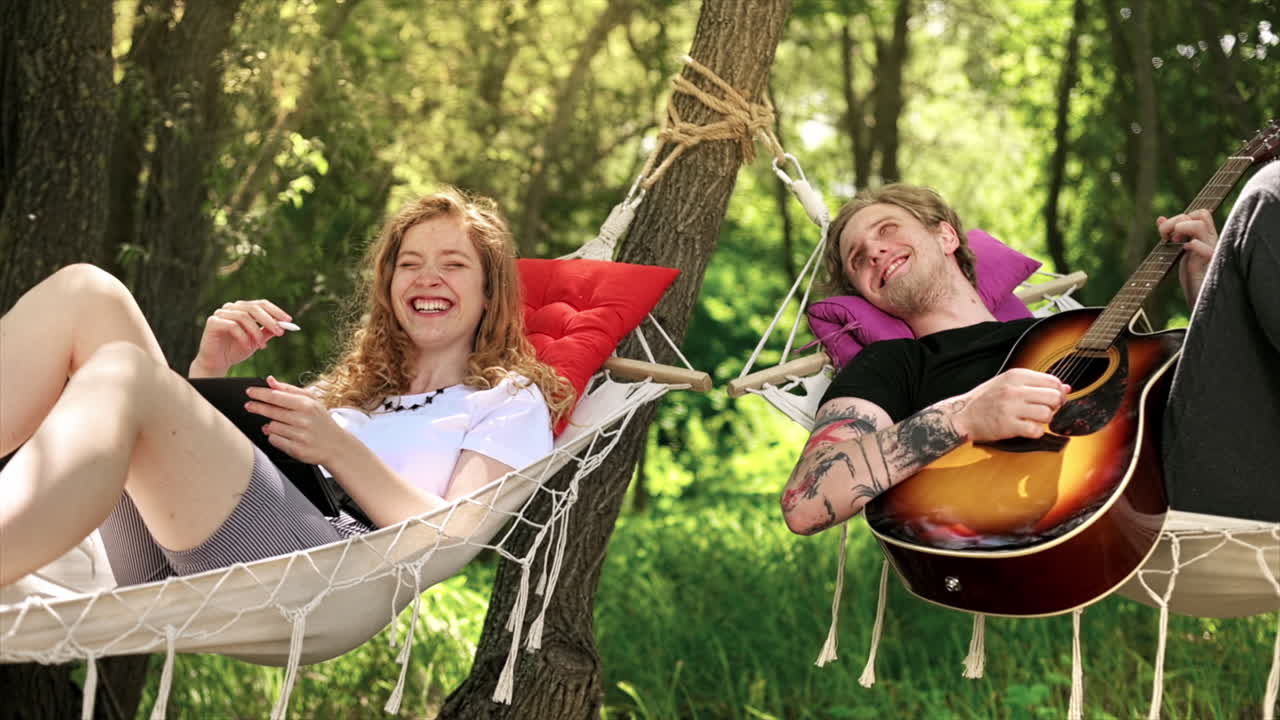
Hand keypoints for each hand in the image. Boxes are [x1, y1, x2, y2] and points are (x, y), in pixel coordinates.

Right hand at [190, 299, 292, 377]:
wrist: (217, 363)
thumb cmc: (235, 350)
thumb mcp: (256, 341)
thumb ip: (267, 332)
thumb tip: (284, 325)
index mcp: (242, 308)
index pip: (261, 304)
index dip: (275, 311)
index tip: (288, 320)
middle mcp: (231, 307)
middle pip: (253, 308)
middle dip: (269, 320)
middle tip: (280, 332)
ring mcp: (220, 313)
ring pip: (244, 317)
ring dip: (256, 332)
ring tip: (262, 346)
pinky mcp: (212, 322)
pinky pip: (232, 326)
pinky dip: (243, 337)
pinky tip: (248, 347)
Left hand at [244, 376, 347, 464]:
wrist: (337, 446)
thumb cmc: (320, 420)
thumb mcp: (311, 401)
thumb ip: (289, 390)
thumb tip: (270, 380)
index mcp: (307, 404)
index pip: (277, 396)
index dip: (260, 393)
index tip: (249, 391)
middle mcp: (303, 420)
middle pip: (271, 411)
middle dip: (257, 407)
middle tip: (248, 405)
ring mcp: (300, 435)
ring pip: (271, 427)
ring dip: (269, 425)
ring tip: (277, 424)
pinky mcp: (296, 449)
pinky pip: (274, 440)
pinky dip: (274, 437)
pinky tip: (282, 435)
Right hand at [953, 368, 1069, 442]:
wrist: (962, 415)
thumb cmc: (985, 399)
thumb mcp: (1008, 383)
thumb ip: (1035, 384)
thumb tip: (1065, 387)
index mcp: (1015, 376)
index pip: (1052, 381)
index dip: (1059, 392)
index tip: (1054, 399)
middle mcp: (1014, 390)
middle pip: (1053, 397)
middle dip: (1055, 406)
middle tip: (1045, 411)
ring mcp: (1011, 407)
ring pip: (1047, 414)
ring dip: (1044, 420)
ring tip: (1033, 420)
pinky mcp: (1008, 425)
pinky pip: (1036, 430)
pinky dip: (1036, 432)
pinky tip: (1027, 429)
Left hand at [1157, 209, 1217, 306]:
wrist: (1201, 299)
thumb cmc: (1193, 277)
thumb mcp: (1179, 252)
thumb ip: (1173, 235)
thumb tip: (1161, 218)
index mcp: (1205, 237)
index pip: (1199, 213)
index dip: (1180, 218)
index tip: (1166, 234)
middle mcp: (1211, 240)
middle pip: (1200, 214)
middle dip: (1177, 221)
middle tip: (1167, 237)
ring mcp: (1212, 251)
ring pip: (1200, 225)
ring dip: (1181, 228)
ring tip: (1173, 242)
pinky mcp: (1210, 265)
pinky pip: (1206, 249)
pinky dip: (1193, 246)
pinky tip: (1184, 250)